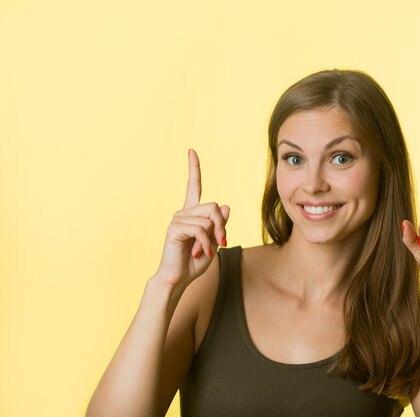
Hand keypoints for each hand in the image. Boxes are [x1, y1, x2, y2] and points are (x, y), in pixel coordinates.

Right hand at [152, 149, 229, 288]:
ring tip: (206, 251)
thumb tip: (226, 205)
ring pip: (209, 219)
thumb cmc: (195, 262)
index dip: (193, 168)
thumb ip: (220, 225)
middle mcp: (183, 212)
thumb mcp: (214, 241)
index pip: (194, 186)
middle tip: (221, 242)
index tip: (191, 150)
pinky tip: (199, 253)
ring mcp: (177, 219)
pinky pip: (200, 229)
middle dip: (222, 225)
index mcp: (192, 213)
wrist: (179, 278)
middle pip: (214, 206)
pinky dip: (206, 244)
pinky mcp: (174, 229)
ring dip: (213, 238)